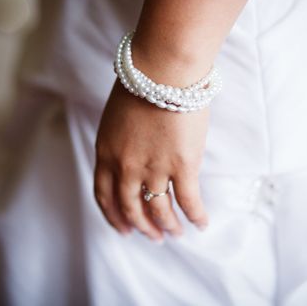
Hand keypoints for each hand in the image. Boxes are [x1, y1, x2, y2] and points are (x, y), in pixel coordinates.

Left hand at [94, 80, 209, 241]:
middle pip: (130, 207)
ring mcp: (154, 168)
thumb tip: (132, 158)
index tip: (123, 228)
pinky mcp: (182, 165)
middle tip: (153, 236)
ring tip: (175, 234)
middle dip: (141, 226)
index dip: (114, 216)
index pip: (105, 195)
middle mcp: (126, 167)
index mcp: (106, 153)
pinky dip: (195, 216)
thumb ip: (119, 143)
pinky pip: (189, 200)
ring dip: (168, 226)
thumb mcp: (115, 117)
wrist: (163, 70)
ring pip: (159, 209)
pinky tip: (201, 223)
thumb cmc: (141, 84)